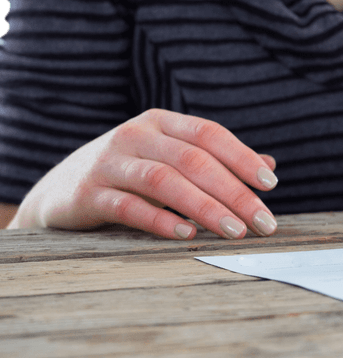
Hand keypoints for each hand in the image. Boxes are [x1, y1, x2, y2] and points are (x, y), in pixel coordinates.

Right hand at [9, 109, 278, 239]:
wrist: (56, 192)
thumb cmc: (128, 175)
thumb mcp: (170, 160)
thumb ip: (216, 162)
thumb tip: (270, 166)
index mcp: (160, 123)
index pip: (209, 134)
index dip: (242, 157)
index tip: (270, 185)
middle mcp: (135, 135)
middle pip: (193, 160)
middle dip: (234, 192)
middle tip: (262, 222)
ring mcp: (109, 163)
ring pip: (164, 182)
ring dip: (205, 208)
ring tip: (234, 231)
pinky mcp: (87, 194)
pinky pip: (128, 207)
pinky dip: (160, 220)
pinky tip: (187, 234)